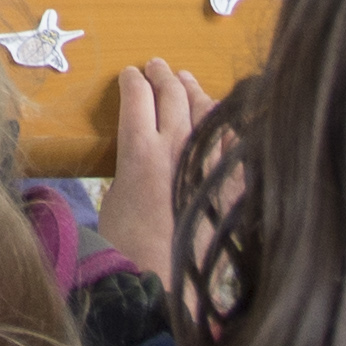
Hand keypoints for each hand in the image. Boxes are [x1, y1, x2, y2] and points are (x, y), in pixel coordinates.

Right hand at [99, 62, 213, 291]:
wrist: (164, 279)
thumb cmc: (128, 246)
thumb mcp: (113, 198)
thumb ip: (127, 167)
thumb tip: (135, 157)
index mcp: (140, 149)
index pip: (137, 95)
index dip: (132, 80)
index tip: (130, 75)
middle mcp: (177, 146)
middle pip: (171, 94)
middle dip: (162, 75)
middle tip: (157, 66)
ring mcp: (207, 160)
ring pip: (204, 109)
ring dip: (192, 89)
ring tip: (186, 80)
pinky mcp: (228, 179)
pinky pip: (232, 139)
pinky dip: (225, 123)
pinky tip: (222, 116)